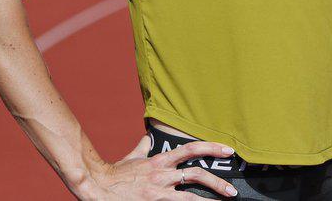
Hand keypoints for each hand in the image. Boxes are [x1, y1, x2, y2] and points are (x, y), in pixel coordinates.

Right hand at [82, 132, 239, 199]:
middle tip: (232, 190)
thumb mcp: (132, 157)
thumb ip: (143, 147)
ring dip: (211, 199)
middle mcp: (162, 173)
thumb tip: (148, 138)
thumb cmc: (115, 174)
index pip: (190, 149)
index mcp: (159, 160)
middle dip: (217, 181)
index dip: (211, 148)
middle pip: (196, 174)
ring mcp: (159, 190)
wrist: (98, 185)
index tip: (227, 150)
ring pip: (191, 194)